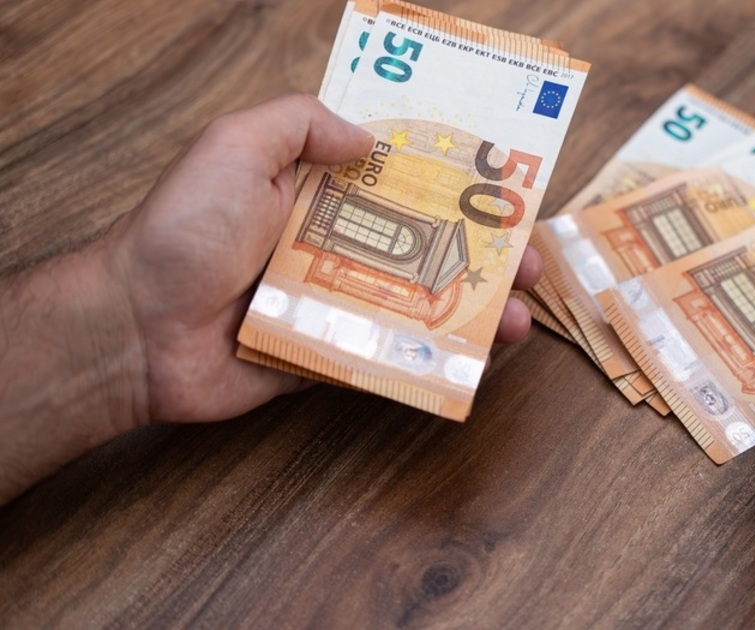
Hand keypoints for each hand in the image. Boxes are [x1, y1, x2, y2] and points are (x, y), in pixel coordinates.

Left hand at [106, 94, 540, 423]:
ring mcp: (337, 302)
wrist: (136, 330)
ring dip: (478, 310)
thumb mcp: (235, 147)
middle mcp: (335, 243)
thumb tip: (370, 139)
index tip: (503, 185)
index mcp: (317, 190)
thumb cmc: (181, 232)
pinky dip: (437, 359)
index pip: (402, 178)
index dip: (455, 181)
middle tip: (528, 257)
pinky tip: (477, 359)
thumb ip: (300, 123)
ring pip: (423, 304)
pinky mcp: (331, 353)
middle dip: (486, 251)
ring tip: (520, 316)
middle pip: (430, 244)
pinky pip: (391, 354)